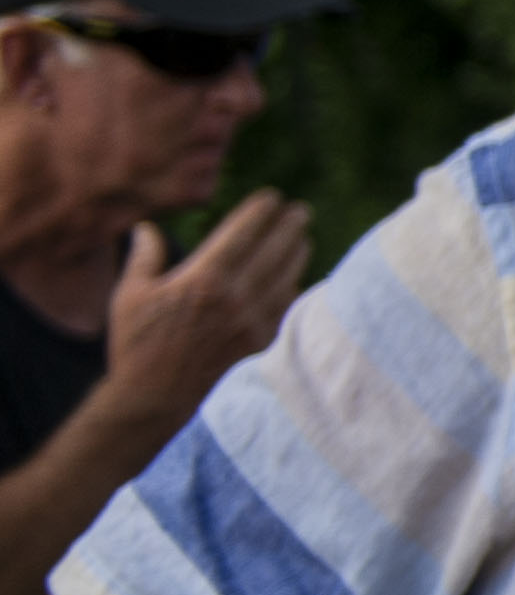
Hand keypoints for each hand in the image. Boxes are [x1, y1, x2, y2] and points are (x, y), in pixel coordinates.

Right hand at [100, 196, 310, 434]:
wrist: (154, 398)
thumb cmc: (136, 344)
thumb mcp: (130, 295)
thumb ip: (145, 256)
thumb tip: (146, 227)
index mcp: (203, 279)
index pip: (243, 233)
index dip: (260, 211)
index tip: (272, 197)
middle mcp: (235, 297)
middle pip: (275, 250)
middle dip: (290, 226)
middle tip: (300, 210)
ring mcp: (253, 321)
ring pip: (287, 277)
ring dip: (298, 254)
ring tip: (303, 238)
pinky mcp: (261, 342)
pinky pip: (287, 308)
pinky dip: (294, 289)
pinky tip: (295, 280)